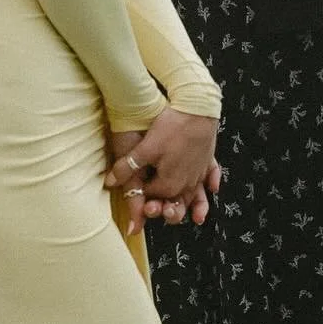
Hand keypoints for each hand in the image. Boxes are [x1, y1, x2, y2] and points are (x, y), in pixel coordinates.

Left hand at [105, 108, 218, 232]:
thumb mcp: (146, 147)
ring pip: (195, 196)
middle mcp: (186, 184)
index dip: (141, 196)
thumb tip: (109, 182)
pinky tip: (213, 187)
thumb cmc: (172, 128)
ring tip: (193, 215)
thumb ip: (127, 167)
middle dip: (164, 209)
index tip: (135, 190)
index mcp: (169, 185)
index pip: (151, 197)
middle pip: (174, 203)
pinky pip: (212, 175)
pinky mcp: (209, 159)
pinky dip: (212, 182)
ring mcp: (199, 173)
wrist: (198, 108)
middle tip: (153, 208)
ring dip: (193, 206)